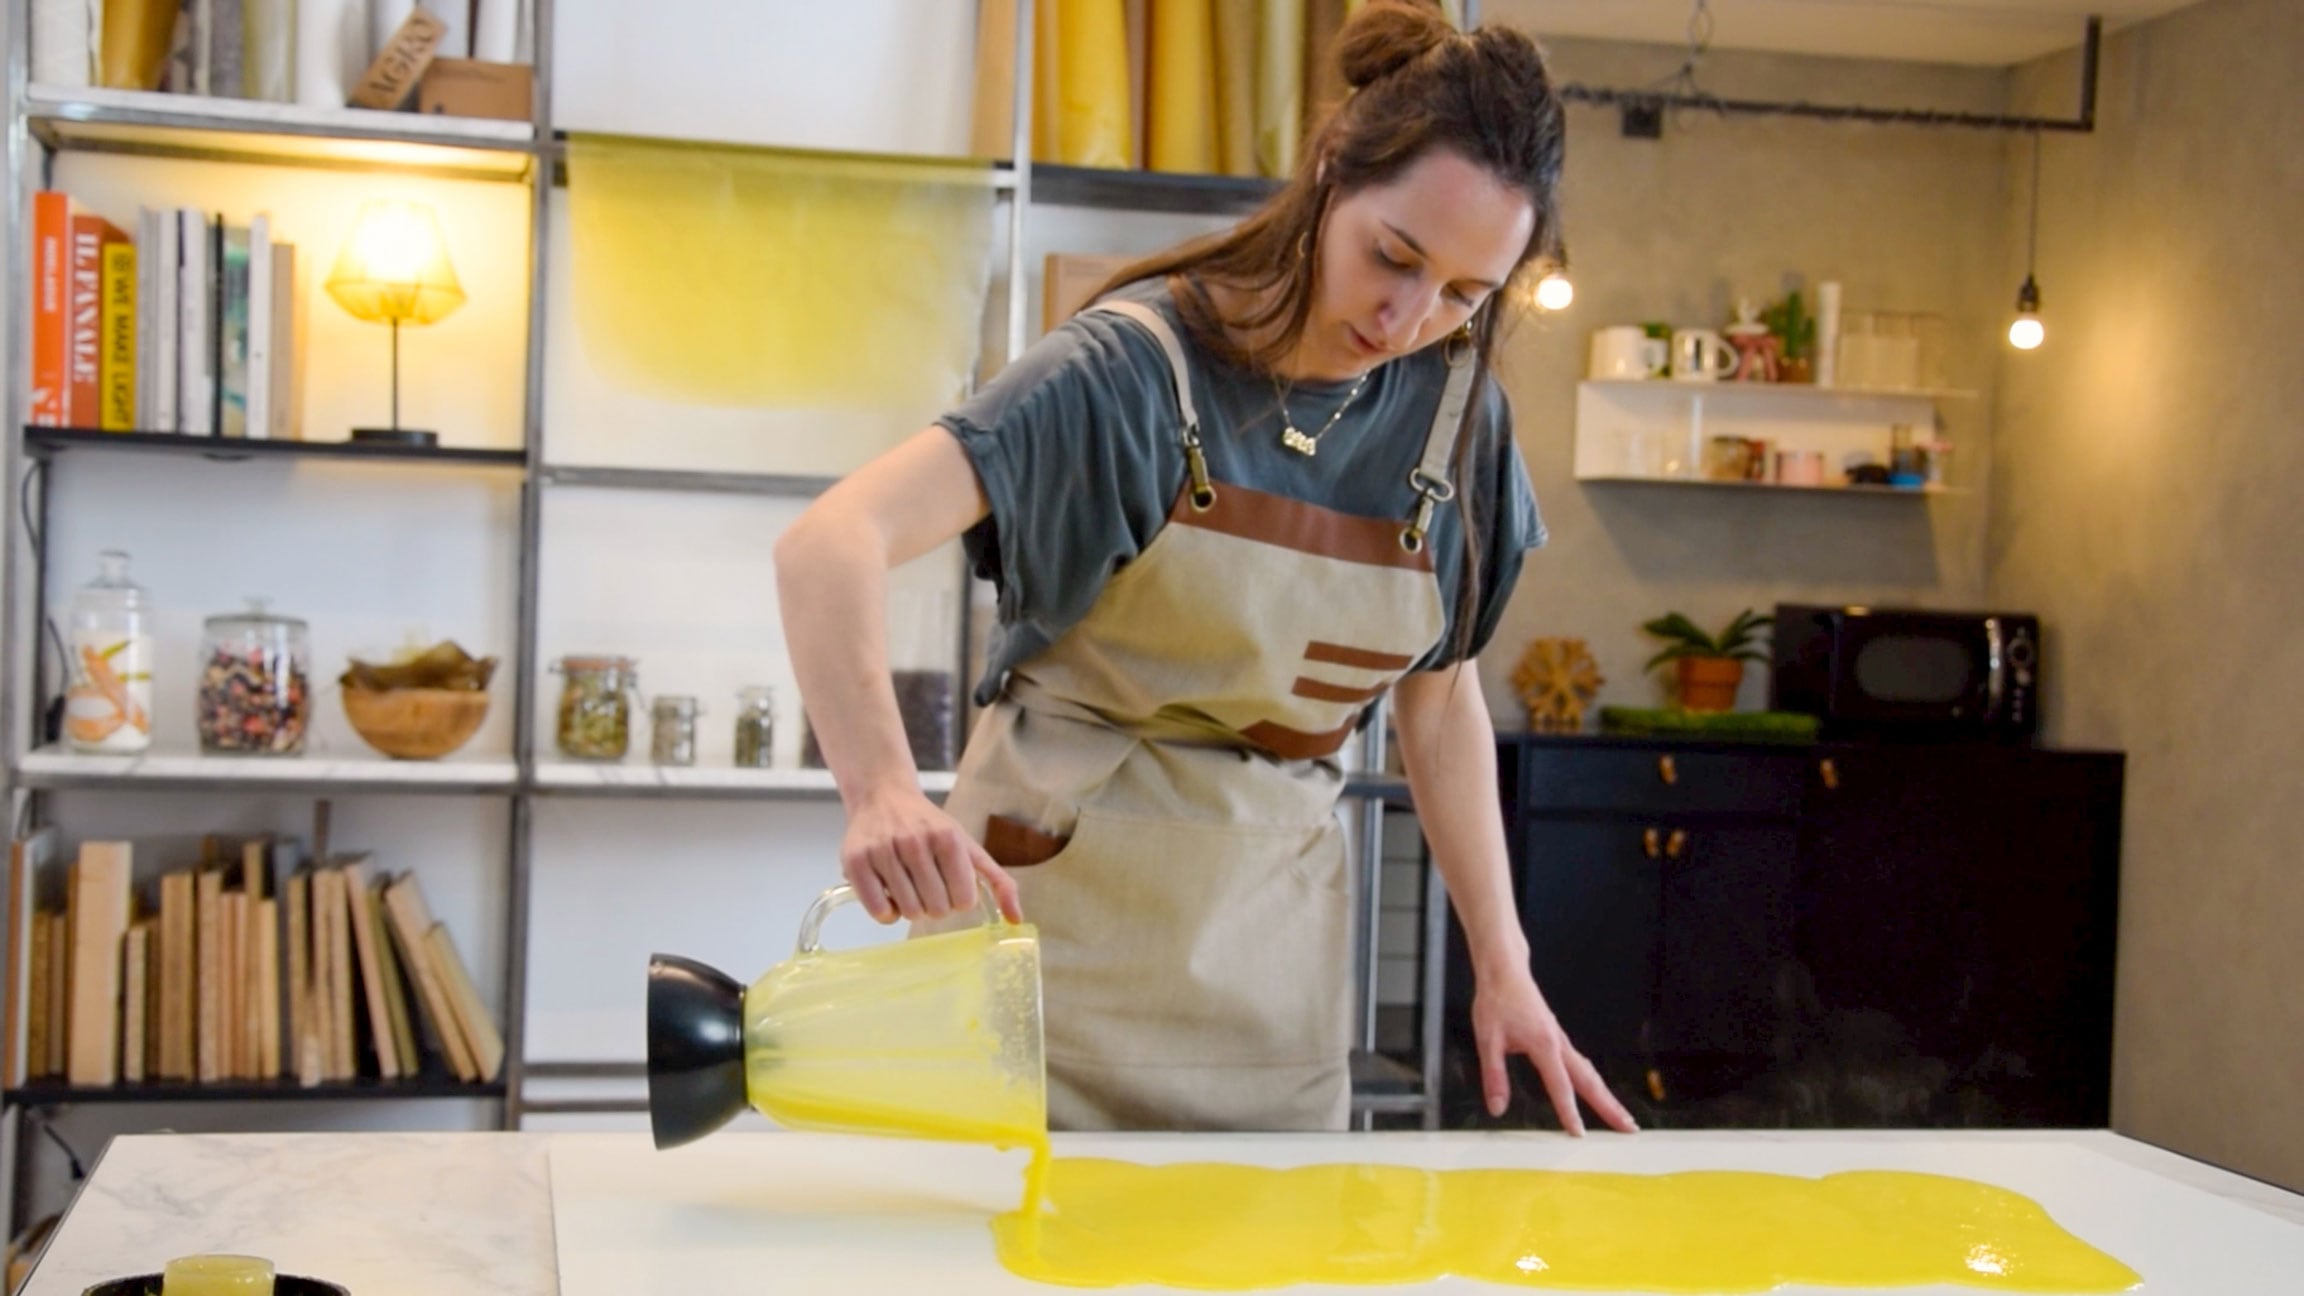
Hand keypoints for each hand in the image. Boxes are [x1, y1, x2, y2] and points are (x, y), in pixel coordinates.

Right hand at [840, 787, 1021, 925]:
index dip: (958, 900)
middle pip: (936, 908)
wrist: (882, 796)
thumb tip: (1017, 919)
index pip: (964, 900)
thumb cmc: (929, 826)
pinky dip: (887, 914)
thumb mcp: (968, 846)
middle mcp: (915, 841)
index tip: (950, 887)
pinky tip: (890, 897)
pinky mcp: (855, 861)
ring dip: (911, 909)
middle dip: (935, 906)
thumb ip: (997, 881)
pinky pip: (879, 911)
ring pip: (908, 911)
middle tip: (927, 888)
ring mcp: (883, 850)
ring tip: (908, 888)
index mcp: (948, 838)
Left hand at [1471, 967, 1638, 1135]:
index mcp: (1544, 1044)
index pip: (1560, 1085)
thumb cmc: (1496, 1001)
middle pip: (1590, 1081)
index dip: (1569, 1111)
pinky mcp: (1558, 1039)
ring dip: (1606, 1096)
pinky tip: (1595, 1092)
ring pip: (1590, 1074)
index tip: (1579, 1134)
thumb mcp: (1486, 1039)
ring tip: (1622, 1118)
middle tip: (1629, 1129)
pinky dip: (1593, 1083)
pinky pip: (1581, 1065)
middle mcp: (1559, 1044)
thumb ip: (1493, 1075)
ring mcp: (1561, 1041)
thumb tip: (1497, 1108)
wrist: (1505, 971)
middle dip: (1610, 1107)